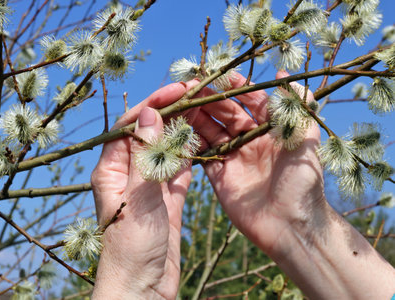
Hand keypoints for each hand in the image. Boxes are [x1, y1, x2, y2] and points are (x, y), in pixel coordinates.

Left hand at [91, 81, 198, 298]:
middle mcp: (128, 175)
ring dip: (182, 133)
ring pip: (165, 151)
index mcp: (111, 171)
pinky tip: (203, 144)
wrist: (141, 289)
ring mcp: (149, 187)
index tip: (178, 89)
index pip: (130, 126)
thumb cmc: (131, 249)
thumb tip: (148, 115)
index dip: (152, 105)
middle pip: (149, 135)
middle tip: (197, 95)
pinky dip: (189, 157)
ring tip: (204, 112)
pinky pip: (178, 172)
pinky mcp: (166, 201)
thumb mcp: (138, 199)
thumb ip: (145, 158)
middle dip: (171, 114)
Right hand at [193, 70, 323, 258]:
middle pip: (226, 114)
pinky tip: (177, 130)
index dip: (234, 88)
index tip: (217, 75)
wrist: (290, 226)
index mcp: (270, 130)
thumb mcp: (306, 140)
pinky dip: (190, 143)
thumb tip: (283, 75)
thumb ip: (297, 108)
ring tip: (180, 104)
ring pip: (210, 131)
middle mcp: (250, 141)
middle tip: (190, 88)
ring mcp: (233, 158)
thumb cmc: (303, 182)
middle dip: (209, 99)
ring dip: (196, 117)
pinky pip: (202, 156)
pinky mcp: (219, 176)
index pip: (249, 101)